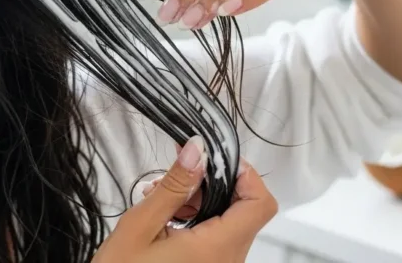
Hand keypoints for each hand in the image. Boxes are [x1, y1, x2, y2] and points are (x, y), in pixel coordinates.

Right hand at [93, 137, 277, 262]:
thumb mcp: (141, 226)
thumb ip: (173, 186)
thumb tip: (197, 150)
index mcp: (216, 248)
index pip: (261, 203)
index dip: (244, 174)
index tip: (212, 158)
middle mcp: (228, 260)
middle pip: (244, 209)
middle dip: (212, 184)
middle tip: (175, 175)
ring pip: (229, 221)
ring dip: (200, 201)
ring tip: (160, 197)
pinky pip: (216, 237)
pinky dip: (196, 219)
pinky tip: (164, 216)